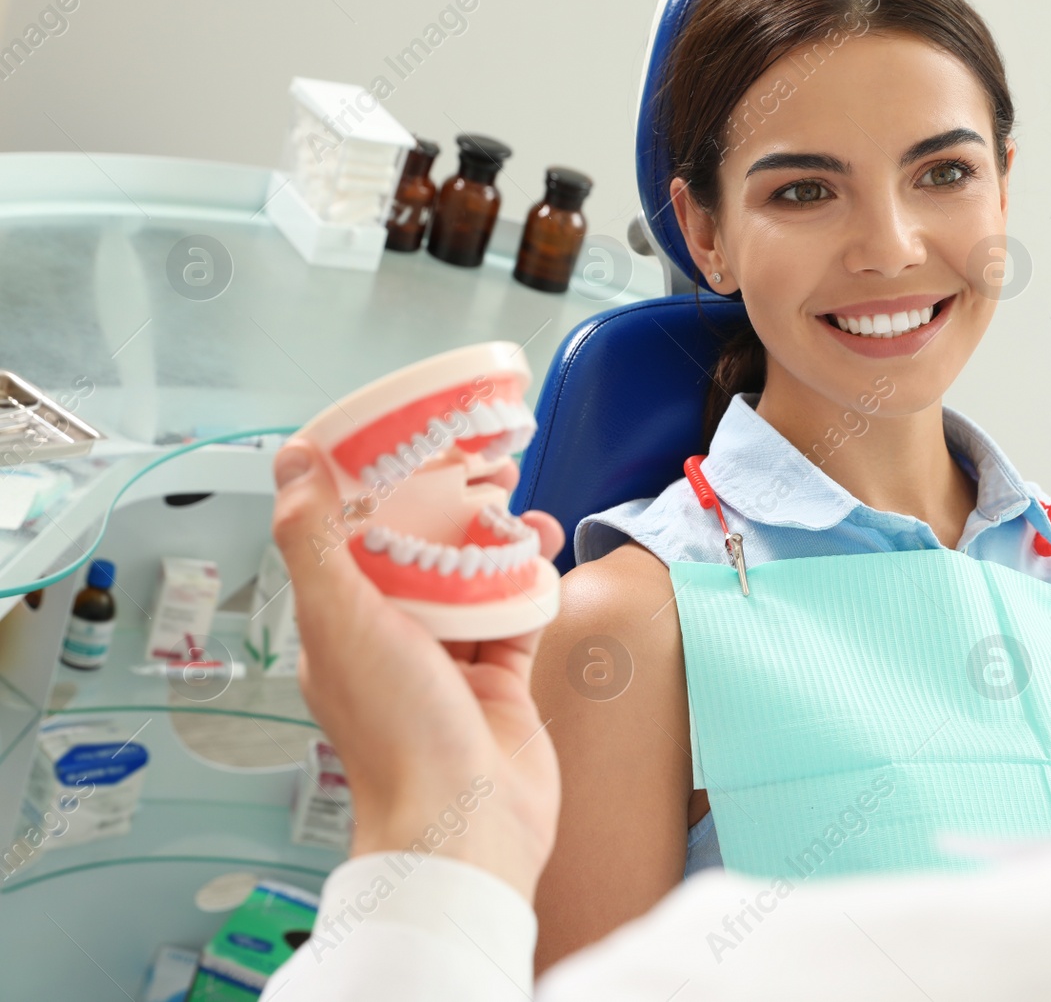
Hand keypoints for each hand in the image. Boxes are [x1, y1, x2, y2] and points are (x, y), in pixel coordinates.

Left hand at [270, 438, 563, 901]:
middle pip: (421, 552)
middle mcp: (391, 641)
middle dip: (451, 504)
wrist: (467, 824)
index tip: (410, 443)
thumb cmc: (398, 737)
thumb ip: (314, 540)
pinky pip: (517, 615)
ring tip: (521, 509)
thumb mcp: (343, 622)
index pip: (351, 537)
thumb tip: (291, 460)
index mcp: (341, 626)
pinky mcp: (500, 681)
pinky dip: (531, 581)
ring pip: (474, 578)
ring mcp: (449, 663)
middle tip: (484, 468)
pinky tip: (542, 555)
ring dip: (498, 539)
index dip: (380, 485)